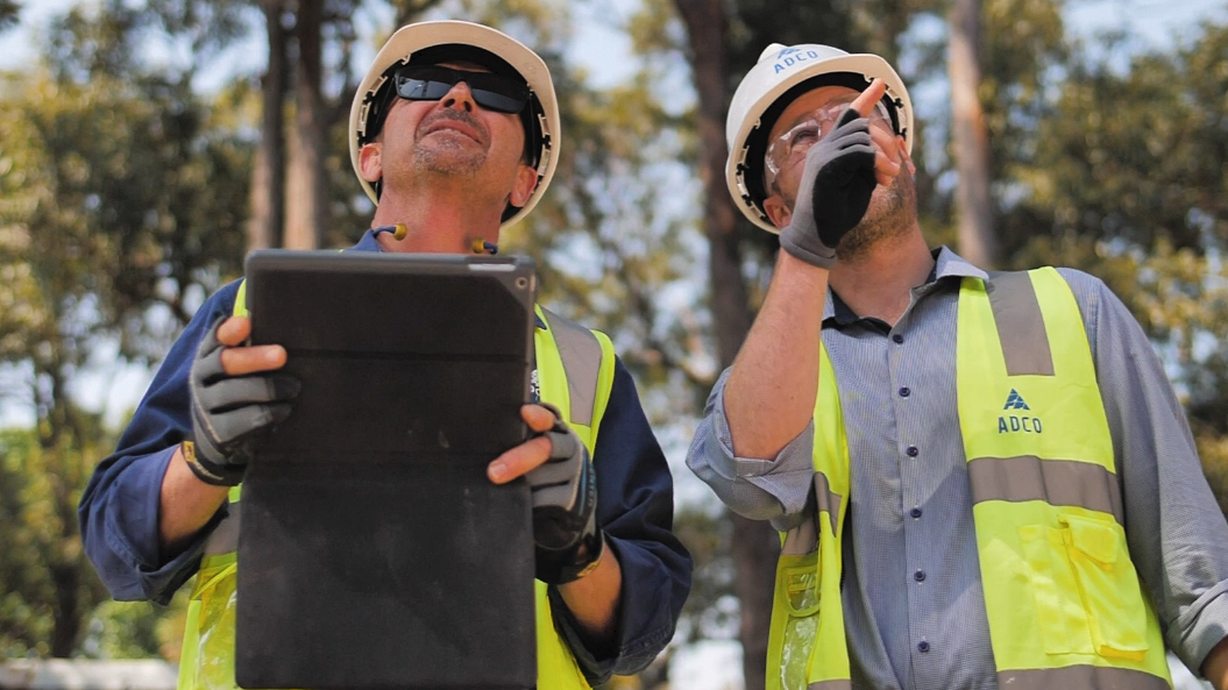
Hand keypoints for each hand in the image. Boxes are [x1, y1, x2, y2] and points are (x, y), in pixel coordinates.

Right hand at [187, 316, 299, 485]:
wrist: (217, 434)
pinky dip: (267, 414)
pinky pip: (241, 421)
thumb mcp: (241, 364)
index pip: (216, 337)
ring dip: (267, 388)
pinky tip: (285, 409)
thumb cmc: (240, 386)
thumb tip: (271, 318)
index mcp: (209, 353)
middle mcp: (202, 376)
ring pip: (232, 392)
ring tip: (294, 387)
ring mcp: (205, 404)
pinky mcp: (216, 431)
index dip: (230, 329)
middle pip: (225, 362)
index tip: (246, 323)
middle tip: (282, 355)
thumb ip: (252, 343)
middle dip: (254, 357)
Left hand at [488, 404, 602, 583]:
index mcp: (556, 430)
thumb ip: (517, 439)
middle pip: (545, 448)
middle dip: (519, 460)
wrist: (568, 506)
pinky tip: (526, 502)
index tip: (524, 413)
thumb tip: (480, 440)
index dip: (538, 415)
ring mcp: (573, 472)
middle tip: (493, 472)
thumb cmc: (540, 470)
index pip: (549, 418)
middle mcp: (569, 447)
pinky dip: (532, 502)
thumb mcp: (532, 449)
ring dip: (523, 484)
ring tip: (505, 488)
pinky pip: (547, 499)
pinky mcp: (572, 497)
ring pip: (543, 476)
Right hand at [780, 79, 887, 267]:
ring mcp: (822, 156)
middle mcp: (823, 148)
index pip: (848, 117)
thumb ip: (870, 162)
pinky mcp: (826, 168)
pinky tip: (883, 178)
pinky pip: (859, 152)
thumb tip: (888, 146)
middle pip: (861, 125)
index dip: (866, 98)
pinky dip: (876, 162)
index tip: (880, 83)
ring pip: (861, 136)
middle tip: (896, 170)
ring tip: (889, 177)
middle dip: (885, 143)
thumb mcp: (861, 182)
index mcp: (830, 150)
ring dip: (882, 156)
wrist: (817, 236)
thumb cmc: (838, 214)